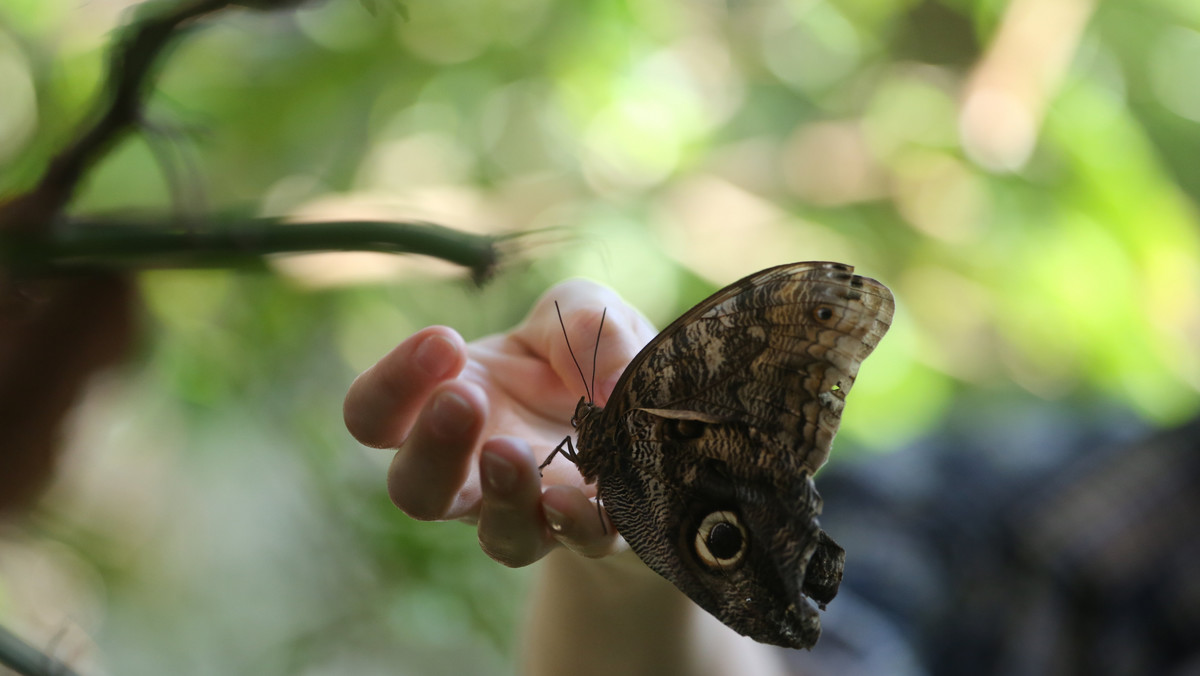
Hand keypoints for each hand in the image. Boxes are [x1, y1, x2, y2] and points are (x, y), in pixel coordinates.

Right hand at [344, 279, 658, 566]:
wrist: (654, 416)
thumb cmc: (591, 354)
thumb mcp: (584, 312)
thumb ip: (583, 325)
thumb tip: (604, 383)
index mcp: (446, 402)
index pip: (375, 413)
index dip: (393, 383)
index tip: (443, 340)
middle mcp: (472, 471)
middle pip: (413, 488)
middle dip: (433, 445)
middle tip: (464, 398)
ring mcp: (528, 510)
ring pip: (494, 532)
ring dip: (501, 495)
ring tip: (512, 451)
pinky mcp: (588, 531)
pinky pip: (574, 543)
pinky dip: (576, 523)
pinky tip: (576, 495)